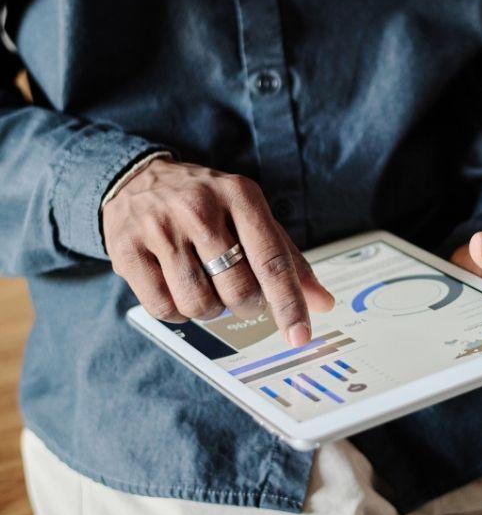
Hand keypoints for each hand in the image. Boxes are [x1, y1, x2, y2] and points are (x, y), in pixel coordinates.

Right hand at [102, 159, 333, 346]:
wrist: (138, 178)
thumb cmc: (207, 204)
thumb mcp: (250, 215)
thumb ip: (286, 258)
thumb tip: (321, 303)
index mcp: (240, 196)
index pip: (271, 260)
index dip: (289, 303)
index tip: (300, 335)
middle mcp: (199, 208)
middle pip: (237, 288)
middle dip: (246, 305)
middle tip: (240, 294)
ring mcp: (159, 228)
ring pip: (200, 303)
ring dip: (211, 310)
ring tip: (206, 285)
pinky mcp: (126, 250)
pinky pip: (164, 308)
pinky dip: (179, 312)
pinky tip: (179, 289)